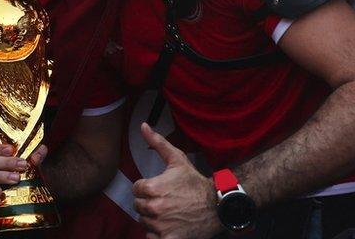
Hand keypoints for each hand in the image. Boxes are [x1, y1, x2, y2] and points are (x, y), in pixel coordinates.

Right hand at [0, 143, 47, 202]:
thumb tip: (41, 149)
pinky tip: (0, 191)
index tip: (11, 150)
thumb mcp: (30, 161)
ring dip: (1, 176)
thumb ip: (36, 153)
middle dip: (5, 162)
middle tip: (22, 165)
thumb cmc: (22, 172)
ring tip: (16, 178)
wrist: (24, 193)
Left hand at [133, 123, 221, 238]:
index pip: (136, 189)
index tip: (160, 189)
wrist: (218, 206)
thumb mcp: (177, 160)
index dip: (147, 188)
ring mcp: (161, 225)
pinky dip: (157, 235)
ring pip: (144, 222)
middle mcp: (154, 208)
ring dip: (153, 219)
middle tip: (165, 201)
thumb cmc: (196, 182)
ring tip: (169, 213)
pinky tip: (168, 227)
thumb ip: (158, 143)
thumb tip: (143, 125)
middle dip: (149, 203)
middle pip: (138, 206)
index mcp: (152, 188)